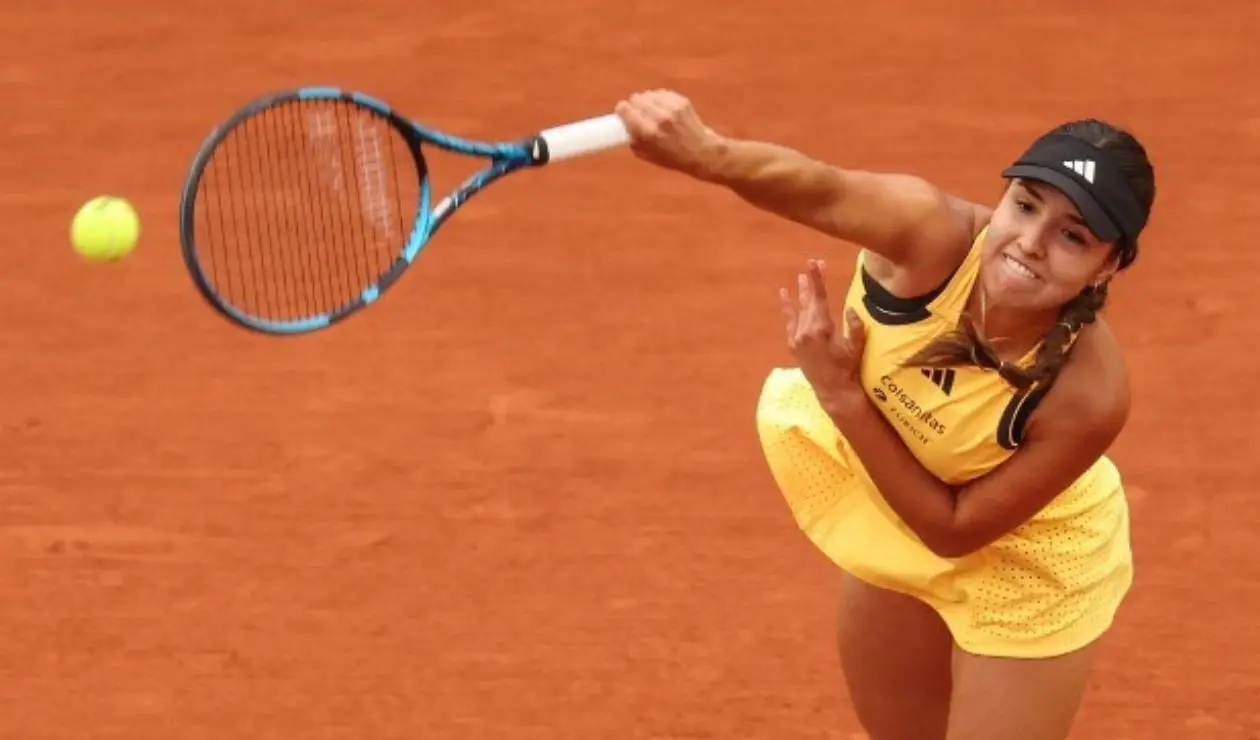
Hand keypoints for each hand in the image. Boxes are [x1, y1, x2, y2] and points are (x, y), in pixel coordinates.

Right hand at [614, 89, 722, 177]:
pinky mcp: (681, 102)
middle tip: (637, 111)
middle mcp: (659, 118)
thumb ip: (633, 139)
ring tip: (650, 110)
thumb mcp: (647, 155)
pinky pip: (662, 94)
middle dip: (634, 104)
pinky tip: (662, 107)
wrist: (701, 153)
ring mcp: (672, 108)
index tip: (622, 111)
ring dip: (647, 101)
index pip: (626, 110)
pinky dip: (660, 99)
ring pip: (649, 94)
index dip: (622, 110)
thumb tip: (624, 126)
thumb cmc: (673, 158)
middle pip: (636, 99)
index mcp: (649, 133)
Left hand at [780, 259, 868, 415]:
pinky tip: (783, 293)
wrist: (832, 389)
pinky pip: (789, 321)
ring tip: (800, 276)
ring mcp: (797, 337)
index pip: (820, 297)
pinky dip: (786, 307)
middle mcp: (806, 331)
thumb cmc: (848, 368)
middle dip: (811, 282)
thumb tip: (850, 308)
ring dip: (800, 292)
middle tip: (811, 263)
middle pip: (809, 300)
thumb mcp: (856, 347)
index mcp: (822, 328)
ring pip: (799, 309)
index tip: (814, 263)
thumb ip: (855, 326)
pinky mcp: (793, 344)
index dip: (817, 279)